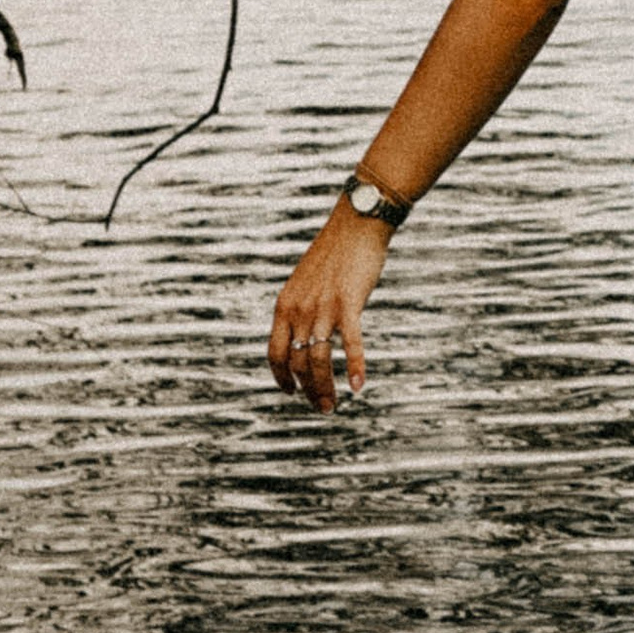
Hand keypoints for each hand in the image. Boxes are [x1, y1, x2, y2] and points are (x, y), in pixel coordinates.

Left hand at [268, 204, 390, 412]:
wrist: (356, 225)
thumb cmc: (335, 253)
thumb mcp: (306, 282)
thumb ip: (302, 308)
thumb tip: (305, 333)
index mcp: (285, 305)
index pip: (274, 353)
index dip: (281, 378)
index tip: (290, 392)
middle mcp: (299, 310)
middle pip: (297, 363)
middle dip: (307, 391)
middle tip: (321, 407)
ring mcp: (323, 308)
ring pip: (319, 360)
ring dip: (324, 388)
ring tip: (332, 405)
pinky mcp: (349, 304)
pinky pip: (350, 344)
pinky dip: (355, 367)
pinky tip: (359, 385)